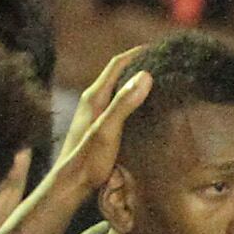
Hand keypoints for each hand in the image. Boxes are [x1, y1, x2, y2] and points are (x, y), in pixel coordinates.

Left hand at [56, 47, 155, 189]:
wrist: (70, 185)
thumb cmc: (88, 160)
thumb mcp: (107, 130)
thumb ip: (124, 103)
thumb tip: (146, 75)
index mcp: (95, 96)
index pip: (118, 63)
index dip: (138, 53)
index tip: (159, 48)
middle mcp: (93, 101)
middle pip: (119, 73)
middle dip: (139, 65)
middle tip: (164, 63)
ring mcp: (94, 114)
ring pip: (118, 89)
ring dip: (136, 83)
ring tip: (159, 82)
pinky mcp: (98, 127)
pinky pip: (118, 104)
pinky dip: (132, 100)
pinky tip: (145, 110)